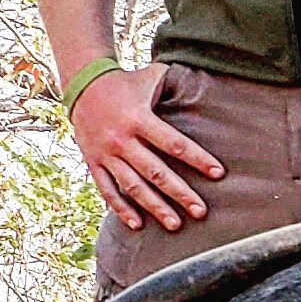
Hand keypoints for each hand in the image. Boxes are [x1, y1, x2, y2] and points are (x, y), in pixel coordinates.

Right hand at [71, 65, 226, 232]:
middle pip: (155, 171)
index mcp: (139, 118)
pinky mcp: (93, 162)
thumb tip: (208, 84)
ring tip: (175, 225)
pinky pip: (107, 189)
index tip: (218, 173)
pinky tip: (138, 225)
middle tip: (200, 212)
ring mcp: (106, 153)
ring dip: (154, 207)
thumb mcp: (151, 77)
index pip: (173, 143)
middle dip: (179, 193)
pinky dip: (121, 208)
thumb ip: (177, 83)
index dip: (197, 159)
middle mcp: (122, 139)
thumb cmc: (126, 83)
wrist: (81, 85)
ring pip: (133, 186)